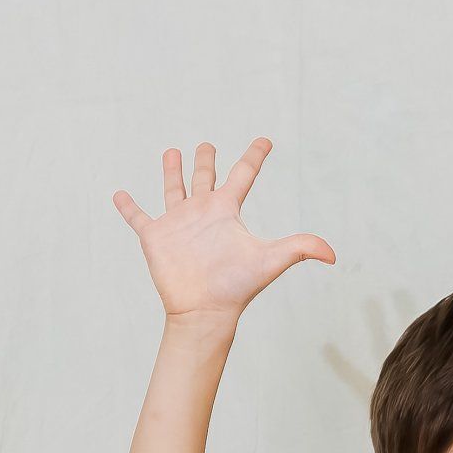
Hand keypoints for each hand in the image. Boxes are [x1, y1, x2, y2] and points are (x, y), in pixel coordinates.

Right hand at [112, 137, 334, 327]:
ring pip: (174, 190)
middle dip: (206, 161)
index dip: (254, 157)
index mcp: (227, 212)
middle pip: (204, 179)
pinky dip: (128, 207)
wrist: (204, 312)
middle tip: (206, 145)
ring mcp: (178, 224)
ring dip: (172, 172)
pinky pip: (138, 218)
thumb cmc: (236, 287)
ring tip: (172, 152)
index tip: (266, 140)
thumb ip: (300, 249)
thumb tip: (334, 254)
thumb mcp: (270, 261)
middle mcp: (203, 213)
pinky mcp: (155, 237)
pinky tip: (119, 194)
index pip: (243, 176)